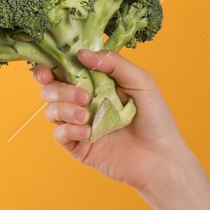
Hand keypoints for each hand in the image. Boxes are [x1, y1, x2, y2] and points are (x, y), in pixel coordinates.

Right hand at [34, 49, 192, 193]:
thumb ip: (114, 64)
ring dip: (65, 109)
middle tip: (84, 96)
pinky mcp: (78, 145)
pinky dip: (69, 130)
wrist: (160, 157)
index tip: (49, 68)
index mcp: (97, 83)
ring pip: (52, 110)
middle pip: (51, 89)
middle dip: (59, 89)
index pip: (65, 70)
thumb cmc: (156, 118)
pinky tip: (87, 132)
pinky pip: (59, 134)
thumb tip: (82, 53)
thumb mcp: (141, 82)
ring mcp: (80, 124)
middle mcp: (85, 102)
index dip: (51, 66)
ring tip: (87, 115)